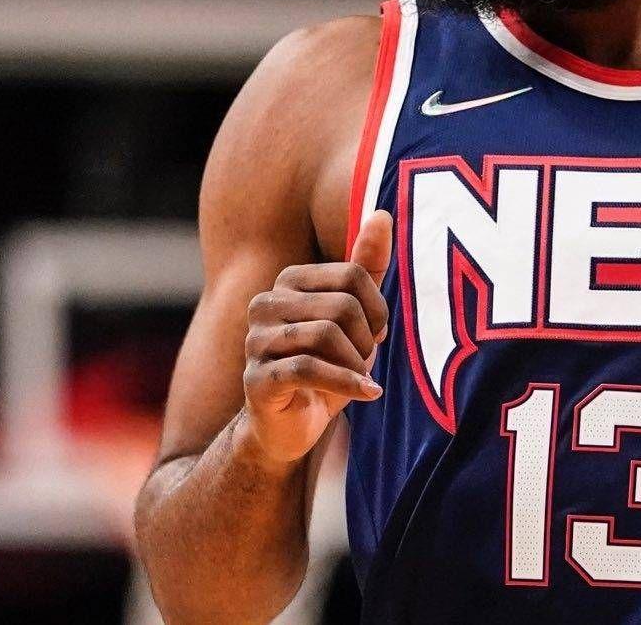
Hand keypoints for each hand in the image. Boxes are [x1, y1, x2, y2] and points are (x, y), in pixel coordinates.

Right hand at [236, 211, 392, 464]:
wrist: (289, 427)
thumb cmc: (326, 367)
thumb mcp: (352, 318)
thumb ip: (366, 268)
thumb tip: (384, 214)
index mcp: (288, 282)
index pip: (353, 276)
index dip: (377, 308)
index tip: (377, 333)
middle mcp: (265, 305)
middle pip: (342, 305)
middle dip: (367, 339)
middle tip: (367, 361)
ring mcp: (256, 342)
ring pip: (326, 335)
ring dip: (357, 364)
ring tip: (361, 379)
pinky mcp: (257, 379)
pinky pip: (310, 369)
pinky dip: (348, 384)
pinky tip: (368, 394)